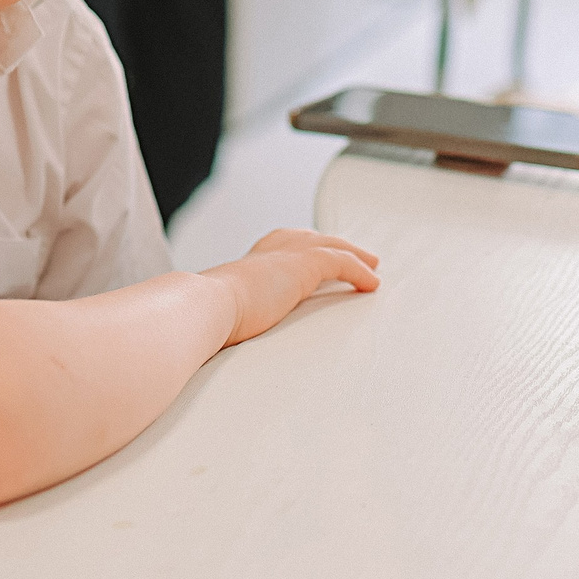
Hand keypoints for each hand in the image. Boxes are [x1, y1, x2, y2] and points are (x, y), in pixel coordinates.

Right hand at [201, 229, 380, 345]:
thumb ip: (228, 319)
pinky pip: (342, 263)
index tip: (311, 254)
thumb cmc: (206, 320)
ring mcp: (286, 255)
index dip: (298, 248)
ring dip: (354, 255)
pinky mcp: (304, 265)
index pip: (279, 246)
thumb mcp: (220, 316)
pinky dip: (359, 271)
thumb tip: (216, 339)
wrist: (207, 307)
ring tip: (372, 265)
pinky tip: (372, 283)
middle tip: (353, 254)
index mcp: (248, 263)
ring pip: (331, 246)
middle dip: (332, 245)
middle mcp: (268, 252)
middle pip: (309, 239)